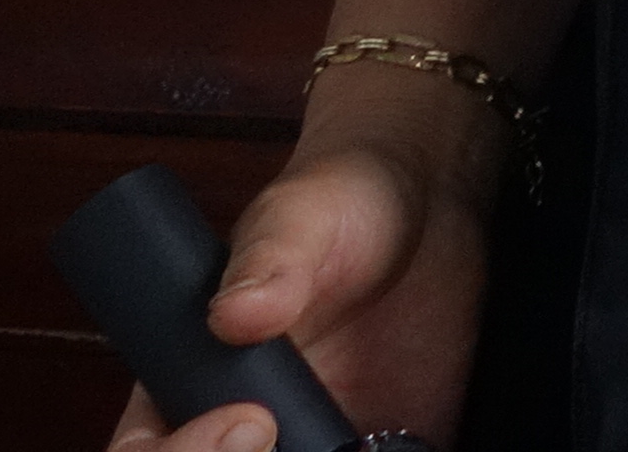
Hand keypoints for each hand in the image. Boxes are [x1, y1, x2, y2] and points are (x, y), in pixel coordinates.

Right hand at [100, 119, 488, 451]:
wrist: (433, 202)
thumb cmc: (345, 201)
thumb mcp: (305, 214)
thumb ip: (270, 259)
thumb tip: (235, 313)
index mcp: (194, 381)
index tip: (252, 422)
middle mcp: (247, 426)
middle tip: (319, 444)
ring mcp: (315, 442)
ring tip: (360, 442)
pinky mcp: (384, 447)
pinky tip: (407, 444)